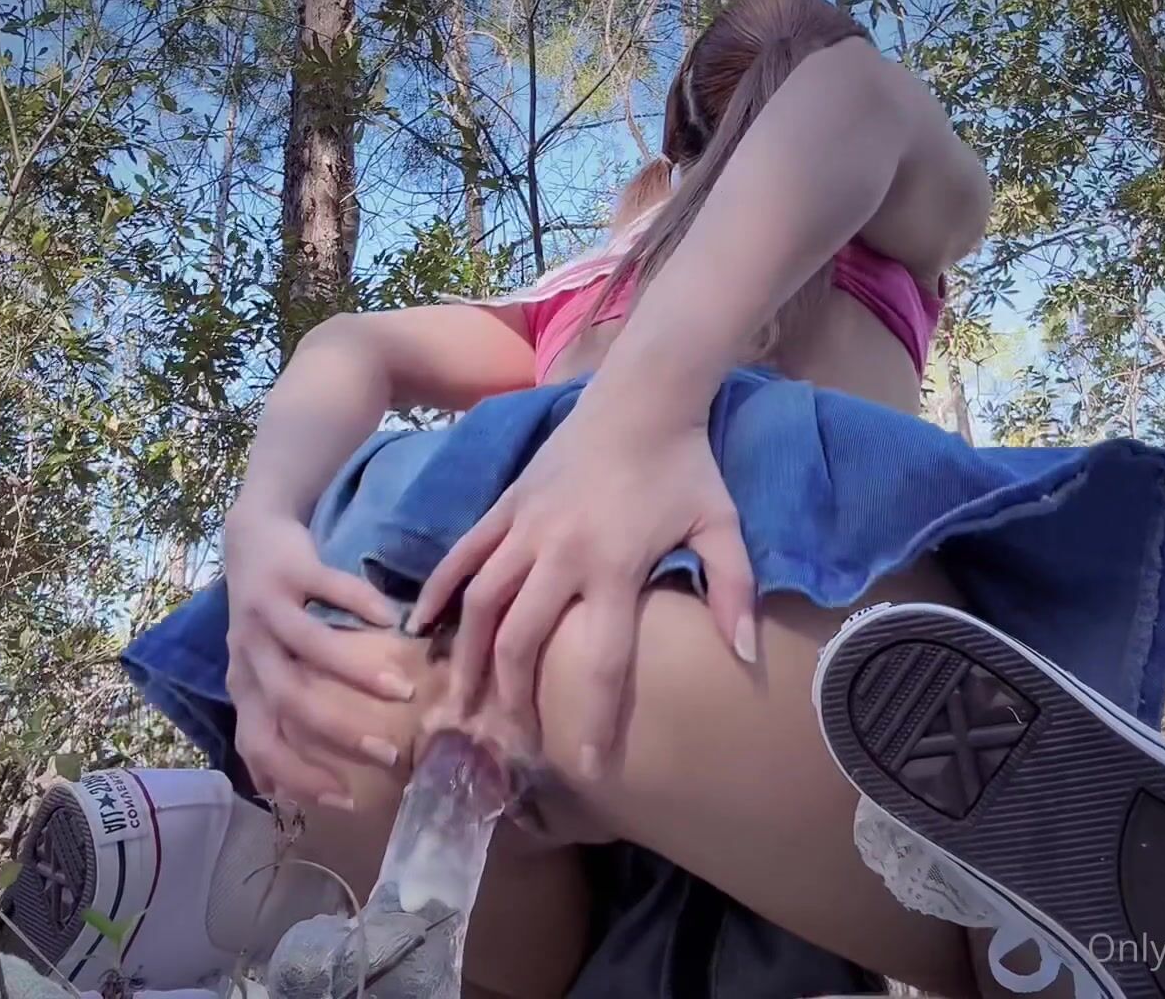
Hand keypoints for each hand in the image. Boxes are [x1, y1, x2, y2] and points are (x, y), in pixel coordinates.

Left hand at [222, 495, 410, 807]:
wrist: (251, 537)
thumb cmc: (265, 618)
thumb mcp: (259, 672)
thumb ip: (269, 719)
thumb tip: (278, 790)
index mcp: (243, 684)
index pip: (260, 743)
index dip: (298, 776)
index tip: (348, 801)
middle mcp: (249, 651)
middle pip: (289, 701)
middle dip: (338, 735)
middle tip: (387, 755)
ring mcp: (268, 609)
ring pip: (309, 648)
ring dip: (357, 674)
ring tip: (403, 693)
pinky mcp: (291, 569)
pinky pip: (330, 587)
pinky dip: (362, 605)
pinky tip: (395, 621)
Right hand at [408, 405, 754, 776]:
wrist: (642, 396)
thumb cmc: (686, 466)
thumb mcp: (722, 527)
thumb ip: (734, 592)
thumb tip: (745, 657)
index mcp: (614, 567)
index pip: (601, 661)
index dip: (593, 720)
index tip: (588, 768)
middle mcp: (559, 553)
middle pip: (522, 642)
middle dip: (516, 700)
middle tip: (515, 744)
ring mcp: (524, 528)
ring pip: (481, 604)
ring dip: (469, 658)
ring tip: (462, 703)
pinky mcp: (504, 505)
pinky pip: (462, 555)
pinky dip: (437, 591)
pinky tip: (420, 627)